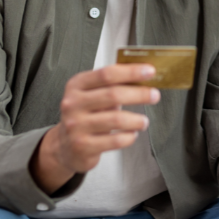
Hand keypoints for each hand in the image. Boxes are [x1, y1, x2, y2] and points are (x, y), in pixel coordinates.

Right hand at [30, 64, 160, 193]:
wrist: (64, 145)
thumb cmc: (84, 116)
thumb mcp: (91, 95)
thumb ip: (111, 85)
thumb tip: (141, 76)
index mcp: (76, 85)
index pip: (107, 74)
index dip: (131, 72)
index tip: (149, 71)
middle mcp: (73, 104)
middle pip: (113, 95)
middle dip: (139, 94)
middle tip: (154, 95)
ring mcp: (76, 126)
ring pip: (116, 119)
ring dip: (136, 120)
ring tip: (143, 121)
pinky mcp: (83, 146)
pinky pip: (115, 140)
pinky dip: (129, 137)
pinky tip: (132, 134)